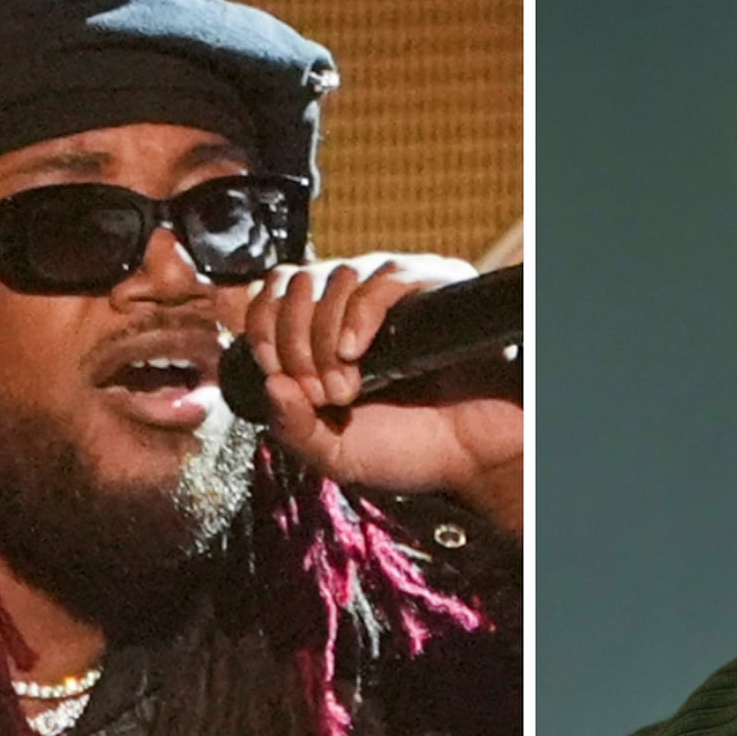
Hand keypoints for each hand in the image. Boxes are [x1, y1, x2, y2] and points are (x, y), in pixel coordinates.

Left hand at [243, 253, 522, 530]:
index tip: (279, 377)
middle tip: (320, 393)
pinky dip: (357, 316)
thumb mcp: (334, 453)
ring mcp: (395, 289)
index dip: (263, 329)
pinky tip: (356, 352)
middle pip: (297, 283)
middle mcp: (357, 299)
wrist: (473, 456)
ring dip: (324, 341)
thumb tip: (271, 384)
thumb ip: (294, 427)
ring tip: (347, 389)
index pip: (275, 290)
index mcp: (327, 326)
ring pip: (336, 279)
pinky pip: (382, 279)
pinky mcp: (434, 285)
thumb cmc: (411, 449)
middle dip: (293, 345)